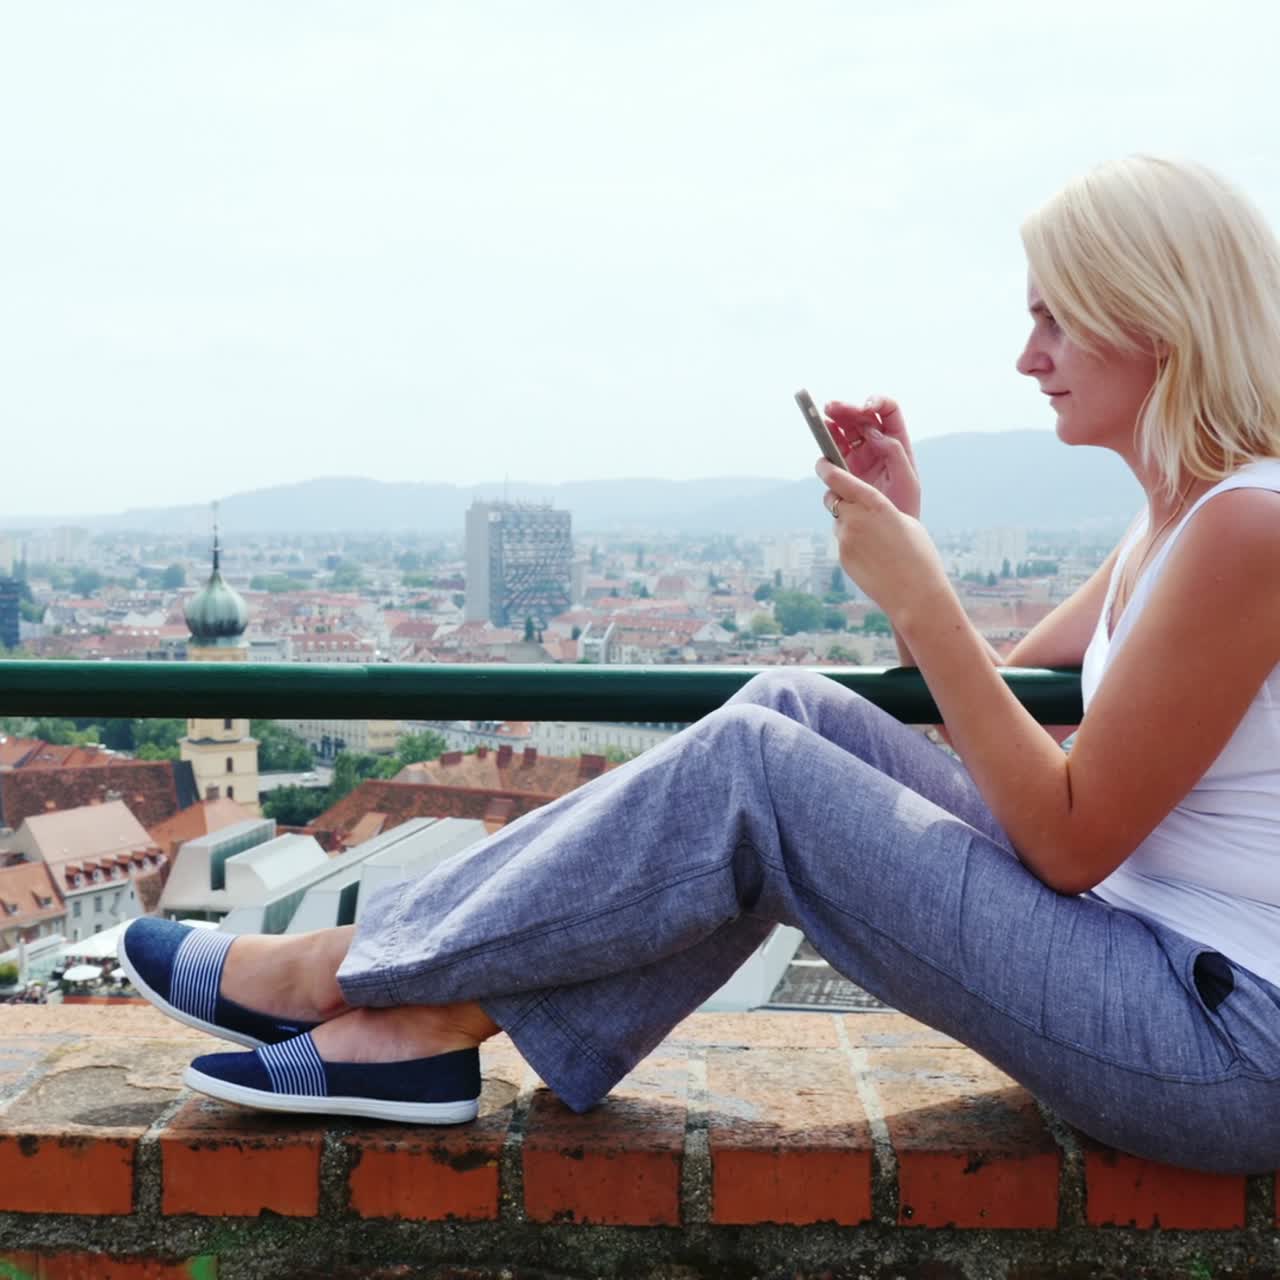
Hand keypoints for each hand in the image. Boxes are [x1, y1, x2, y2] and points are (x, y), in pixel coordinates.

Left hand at [817, 459, 949, 623]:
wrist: (915, 593)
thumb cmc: (919, 554)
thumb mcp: (905, 521)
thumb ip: (878, 510)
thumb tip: (863, 509)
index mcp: (875, 504)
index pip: (839, 479)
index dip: (827, 469)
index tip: (821, 463)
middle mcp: (854, 519)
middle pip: (832, 499)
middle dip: (837, 497)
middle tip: (850, 503)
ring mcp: (845, 539)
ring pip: (838, 523)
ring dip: (849, 524)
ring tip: (875, 540)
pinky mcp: (842, 557)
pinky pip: (843, 543)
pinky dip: (853, 544)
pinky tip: (873, 556)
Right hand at [823, 396, 920, 519]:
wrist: (889, 532)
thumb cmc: (904, 507)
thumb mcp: (907, 480)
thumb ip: (894, 453)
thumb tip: (874, 433)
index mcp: (897, 443)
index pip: (888, 412)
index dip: (877, 403)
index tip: (866, 408)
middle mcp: (877, 446)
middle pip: (861, 418)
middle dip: (847, 409)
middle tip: (832, 408)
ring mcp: (859, 457)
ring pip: (844, 431)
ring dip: (833, 422)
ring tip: (824, 419)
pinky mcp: (844, 471)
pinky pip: (832, 452)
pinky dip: (826, 444)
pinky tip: (823, 439)